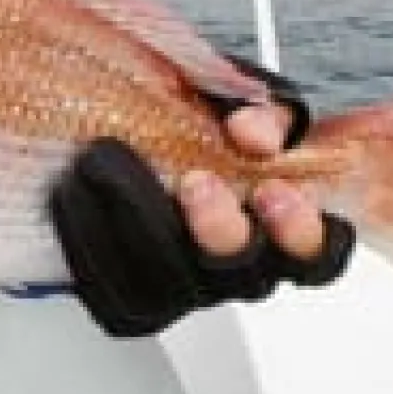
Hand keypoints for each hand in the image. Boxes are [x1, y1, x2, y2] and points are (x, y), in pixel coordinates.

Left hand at [51, 79, 355, 338]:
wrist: (115, 131)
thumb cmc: (191, 115)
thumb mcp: (232, 95)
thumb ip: (254, 105)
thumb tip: (253, 134)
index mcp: (282, 221)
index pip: (320, 253)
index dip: (300, 231)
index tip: (273, 189)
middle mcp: (239, 266)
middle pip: (246, 276)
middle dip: (221, 229)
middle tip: (196, 182)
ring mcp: (187, 287)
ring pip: (178, 288)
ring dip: (148, 229)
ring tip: (115, 168)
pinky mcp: (131, 299)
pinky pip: (114, 292)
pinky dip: (88, 238)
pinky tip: (73, 192)